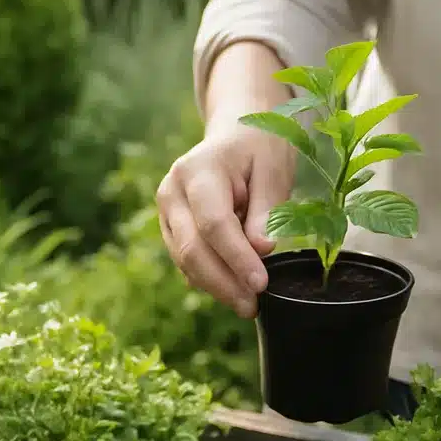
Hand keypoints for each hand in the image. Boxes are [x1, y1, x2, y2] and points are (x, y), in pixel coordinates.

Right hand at [155, 119, 295, 317]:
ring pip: (185, 261)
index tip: (261, 284)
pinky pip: (187, 261)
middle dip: (223, 283)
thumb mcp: (273, 170)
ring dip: (216, 287)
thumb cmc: (259, 149)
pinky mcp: (171, 228)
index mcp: (197, 171)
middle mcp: (172, 192)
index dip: (236, 258)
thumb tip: (261, 249)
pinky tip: (234, 290)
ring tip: (248, 305)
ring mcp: (166, 211)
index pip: (214, 224)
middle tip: (252, 306)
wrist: (236, 134)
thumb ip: (267, 210)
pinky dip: (210, 280)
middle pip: (192, 248)